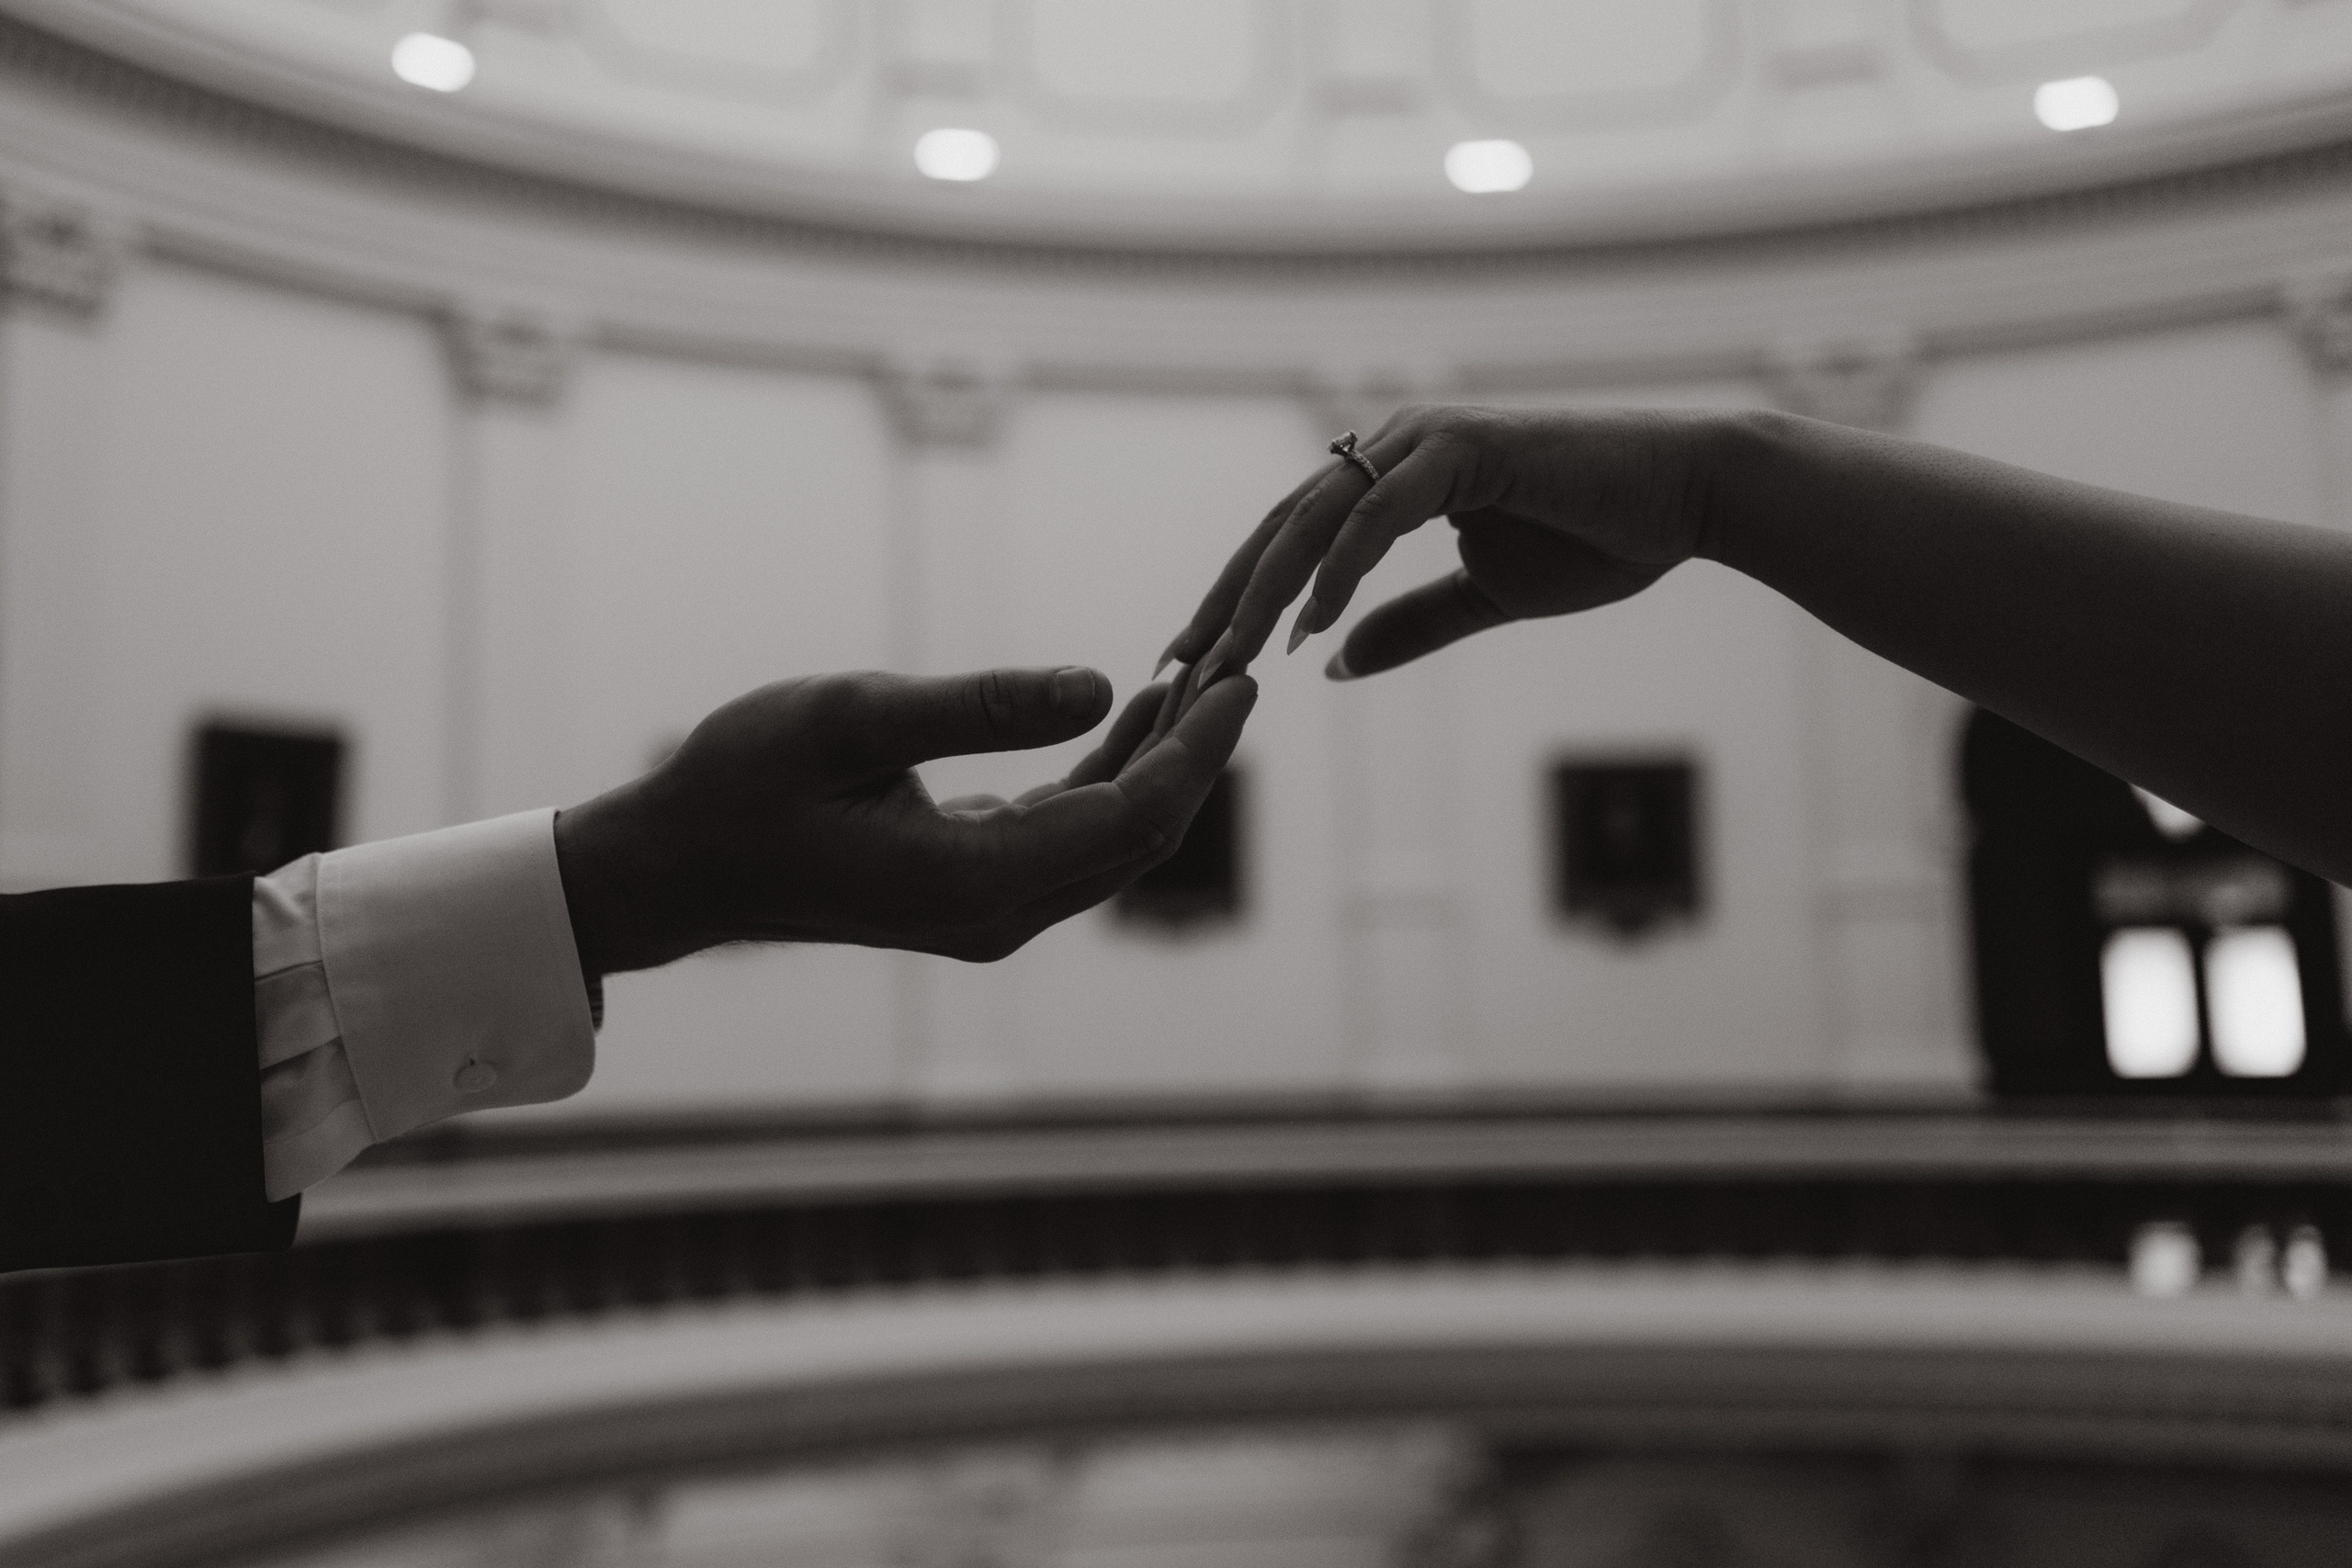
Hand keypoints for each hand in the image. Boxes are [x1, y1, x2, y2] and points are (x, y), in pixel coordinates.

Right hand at [554, 666, 1255, 972]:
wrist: (680, 864)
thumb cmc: (744, 782)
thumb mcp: (854, 719)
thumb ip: (978, 706)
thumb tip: (1098, 684)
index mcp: (977, 879)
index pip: (1134, 817)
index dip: (1198, 747)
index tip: (1245, 675)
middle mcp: (999, 912)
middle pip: (1142, 836)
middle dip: (1197, 750)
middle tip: (1241, 660)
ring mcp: (990, 911)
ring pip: (1114, 839)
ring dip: (1160, 760)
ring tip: (1200, 673)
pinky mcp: (975, 891)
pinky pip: (1072, 835)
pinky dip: (1111, 775)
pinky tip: (1130, 711)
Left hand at [1159, 405, 1721, 686]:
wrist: (1688, 498)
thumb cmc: (1598, 537)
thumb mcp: (1483, 599)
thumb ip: (1408, 625)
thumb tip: (1336, 664)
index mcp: (1393, 477)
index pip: (1293, 541)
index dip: (1242, 601)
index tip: (1199, 664)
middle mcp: (1396, 446)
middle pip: (1282, 528)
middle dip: (1228, 602)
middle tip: (1178, 667)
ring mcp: (1425, 439)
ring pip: (1317, 519)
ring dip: (1267, 592)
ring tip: (1229, 658)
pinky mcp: (1462, 448)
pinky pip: (1380, 515)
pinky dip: (1341, 570)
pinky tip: (1310, 625)